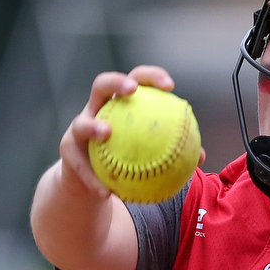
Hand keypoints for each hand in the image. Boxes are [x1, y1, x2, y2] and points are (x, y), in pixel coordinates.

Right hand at [58, 65, 185, 198]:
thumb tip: (202, 156)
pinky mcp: (67, 152)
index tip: (170, 86)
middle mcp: (96, 110)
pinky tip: (107, 192)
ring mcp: (78, 129)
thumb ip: (172, 151)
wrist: (91, 179)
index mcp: (119, 104)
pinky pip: (80, 166)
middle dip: (116, 81)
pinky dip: (94, 179)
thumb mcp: (148, 154)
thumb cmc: (126, 159)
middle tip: (132, 90)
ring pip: (81, 123)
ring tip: (106, 133)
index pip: (135, 81)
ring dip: (93, 126)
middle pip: (102, 85)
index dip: (150, 77)